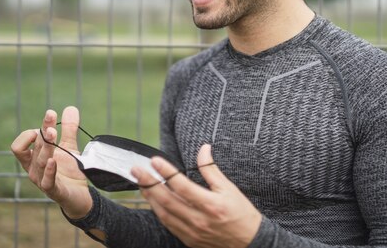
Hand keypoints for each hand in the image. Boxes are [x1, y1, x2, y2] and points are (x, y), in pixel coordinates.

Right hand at [10, 106, 91, 218]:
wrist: (80, 196)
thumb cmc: (68, 171)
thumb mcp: (68, 147)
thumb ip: (68, 129)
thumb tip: (70, 108)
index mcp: (33, 158)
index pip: (21, 144)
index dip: (30, 132)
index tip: (48, 125)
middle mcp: (34, 169)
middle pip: (34, 147)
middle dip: (43, 131)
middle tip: (51, 117)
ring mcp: (42, 181)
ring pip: (40, 161)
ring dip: (47, 146)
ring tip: (54, 134)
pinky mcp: (54, 191)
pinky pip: (47, 182)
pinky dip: (50, 170)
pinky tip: (53, 161)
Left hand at [132, 144, 261, 247]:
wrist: (249, 243)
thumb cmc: (241, 213)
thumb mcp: (229, 188)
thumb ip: (211, 169)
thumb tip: (203, 149)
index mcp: (210, 205)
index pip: (182, 186)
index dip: (166, 172)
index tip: (155, 160)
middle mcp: (198, 220)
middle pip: (167, 200)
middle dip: (149, 183)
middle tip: (136, 169)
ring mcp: (192, 232)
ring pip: (164, 213)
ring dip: (149, 197)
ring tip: (140, 182)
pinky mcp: (189, 240)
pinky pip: (168, 224)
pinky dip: (158, 211)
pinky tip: (152, 200)